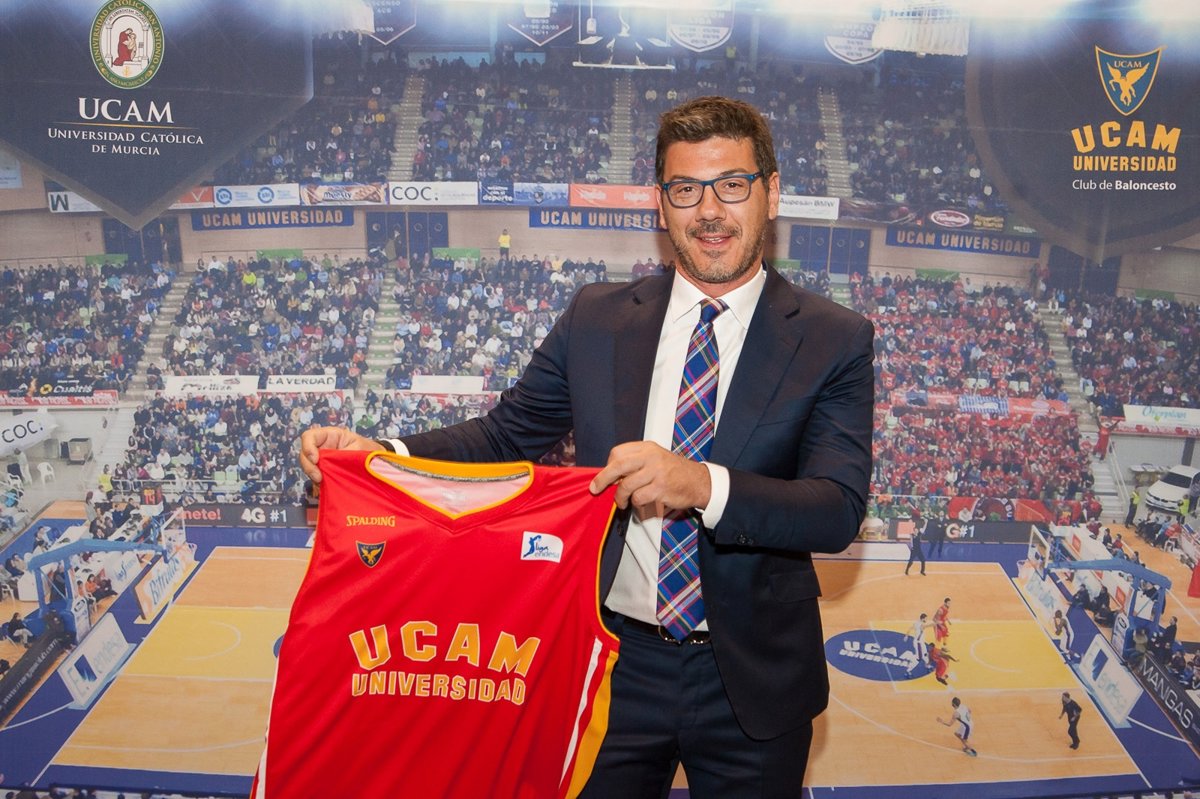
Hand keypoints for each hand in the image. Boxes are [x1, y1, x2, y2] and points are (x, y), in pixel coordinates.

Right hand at [299, 426, 384, 485]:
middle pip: (305, 454)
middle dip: (309, 467)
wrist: (377, 462)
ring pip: (309, 468)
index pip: (309, 436)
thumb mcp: (359, 447)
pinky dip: (321, 485)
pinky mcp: (326, 473)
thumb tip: (331, 463)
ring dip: (314, 477)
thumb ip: (344, 454)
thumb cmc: (368, 449)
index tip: (315, 459)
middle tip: (319, 477)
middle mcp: (323, 448)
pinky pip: (317, 479)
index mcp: (330, 436)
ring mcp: (323, 461)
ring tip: (326, 483)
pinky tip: (329, 487)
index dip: (307, 447)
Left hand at [589, 441, 710, 517]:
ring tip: (622, 502)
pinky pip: (638, 498)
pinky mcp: (660, 489)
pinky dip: (635, 503)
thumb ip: (635, 463)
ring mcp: (656, 473)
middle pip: (618, 465)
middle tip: (595, 489)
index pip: (618, 452)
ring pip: (626, 485)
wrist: (698, 481)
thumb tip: (610, 476)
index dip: (608, 466)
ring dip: (620, 497)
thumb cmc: (673, 472)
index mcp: (647, 448)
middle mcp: (650, 457)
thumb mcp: (655, 458)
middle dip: (602, 479)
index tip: (606, 476)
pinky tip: (640, 503)